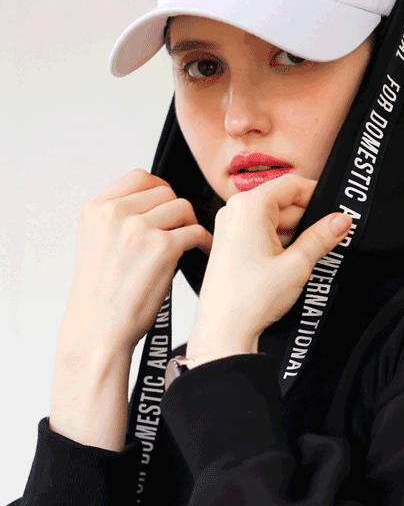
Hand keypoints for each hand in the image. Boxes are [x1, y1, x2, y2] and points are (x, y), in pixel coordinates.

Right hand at [58, 168, 212, 356]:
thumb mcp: (96, 242)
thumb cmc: (101, 294)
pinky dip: (204, 242)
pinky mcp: (163, 248)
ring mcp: (139, 228)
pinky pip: (197, 232)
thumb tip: (158, 203)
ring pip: (183, 208)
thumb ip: (120, 218)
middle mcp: (115, 213)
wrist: (98, 329)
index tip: (166, 207)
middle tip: (180, 230)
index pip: (139, 176)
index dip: (159, 190)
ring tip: (188, 242)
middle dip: (176, 210)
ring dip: (190, 224)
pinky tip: (201, 251)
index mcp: (96, 209)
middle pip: (165, 190)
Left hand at [186, 174, 350, 363]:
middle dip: (307, 217)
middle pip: (282, 200)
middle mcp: (234, 211)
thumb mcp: (297, 264)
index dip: (317, 195)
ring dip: (294, 232)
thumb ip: (322, 237)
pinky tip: (291, 261)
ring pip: (273, 218)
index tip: (335, 211)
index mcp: (249, 206)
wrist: (223, 330)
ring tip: (309, 255)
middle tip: (329, 236)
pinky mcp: (230, 244)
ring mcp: (230, 228)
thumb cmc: (248, 299)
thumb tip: (340, 221)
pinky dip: (279, 241)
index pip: (292, 184)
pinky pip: (261, 231)